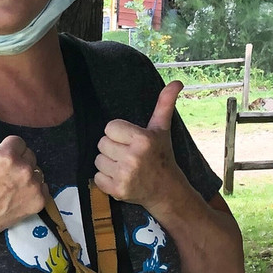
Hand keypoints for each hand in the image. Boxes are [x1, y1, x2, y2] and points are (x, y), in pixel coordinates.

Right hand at [0, 110, 45, 234]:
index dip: (6, 151)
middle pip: (29, 155)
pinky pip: (43, 186)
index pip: (18, 142)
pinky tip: (18, 195)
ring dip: (27, 175)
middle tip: (2, 176)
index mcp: (7, 155)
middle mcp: (23, 169)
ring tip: (10, 186)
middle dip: (18, 162)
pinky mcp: (40, 200)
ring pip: (37, 170)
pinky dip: (33, 190)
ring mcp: (33, 186)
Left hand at [93, 81, 186, 212]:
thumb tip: (176, 82)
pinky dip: (105, 179)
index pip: (110, 127)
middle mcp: (133, 157)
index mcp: (143, 139)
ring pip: (98, 160)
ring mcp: (125, 175)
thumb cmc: (161, 155)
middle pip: (101, 143)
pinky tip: (120, 178)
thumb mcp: (162, 129)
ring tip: (123, 165)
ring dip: (107, 163)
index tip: (129, 140)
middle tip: (127, 154)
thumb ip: (164, 104)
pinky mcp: (117, 190)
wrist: (166, 189)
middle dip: (112, 148)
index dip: (117, 133)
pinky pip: (97, 178)